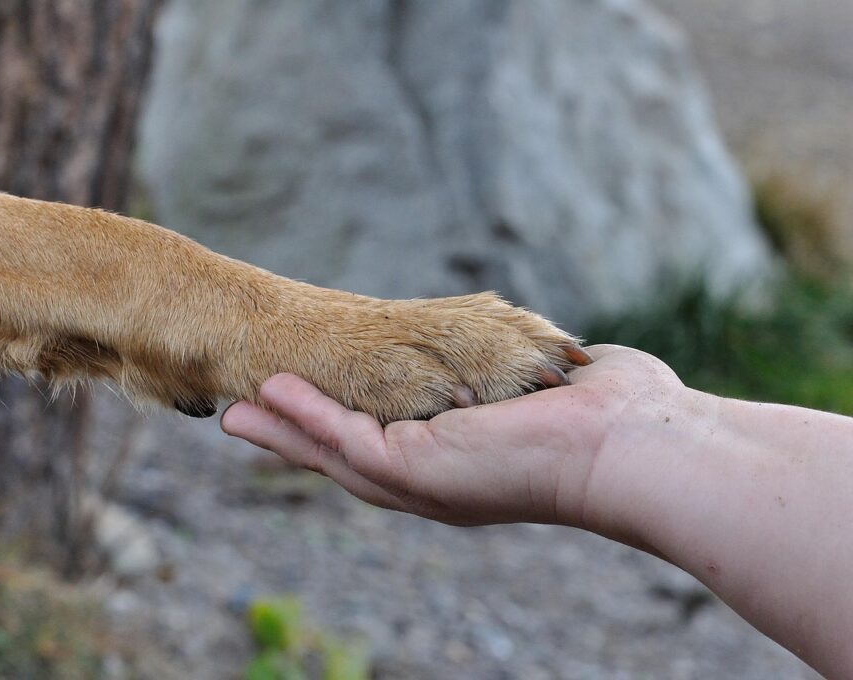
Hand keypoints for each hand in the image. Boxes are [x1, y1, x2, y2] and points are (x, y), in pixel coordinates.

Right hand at [221, 345, 685, 527]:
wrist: (635, 445)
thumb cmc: (612, 415)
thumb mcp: (551, 386)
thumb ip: (532, 375)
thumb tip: (561, 360)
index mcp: (462, 464)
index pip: (389, 443)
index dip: (343, 426)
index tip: (306, 404)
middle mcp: (435, 481)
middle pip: (346, 458)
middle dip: (295, 437)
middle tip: (243, 419)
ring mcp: (421, 481)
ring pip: (332, 454)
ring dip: (283, 430)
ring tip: (237, 410)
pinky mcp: (415, 468)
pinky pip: (343, 439)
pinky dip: (304, 417)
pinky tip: (269, 395)